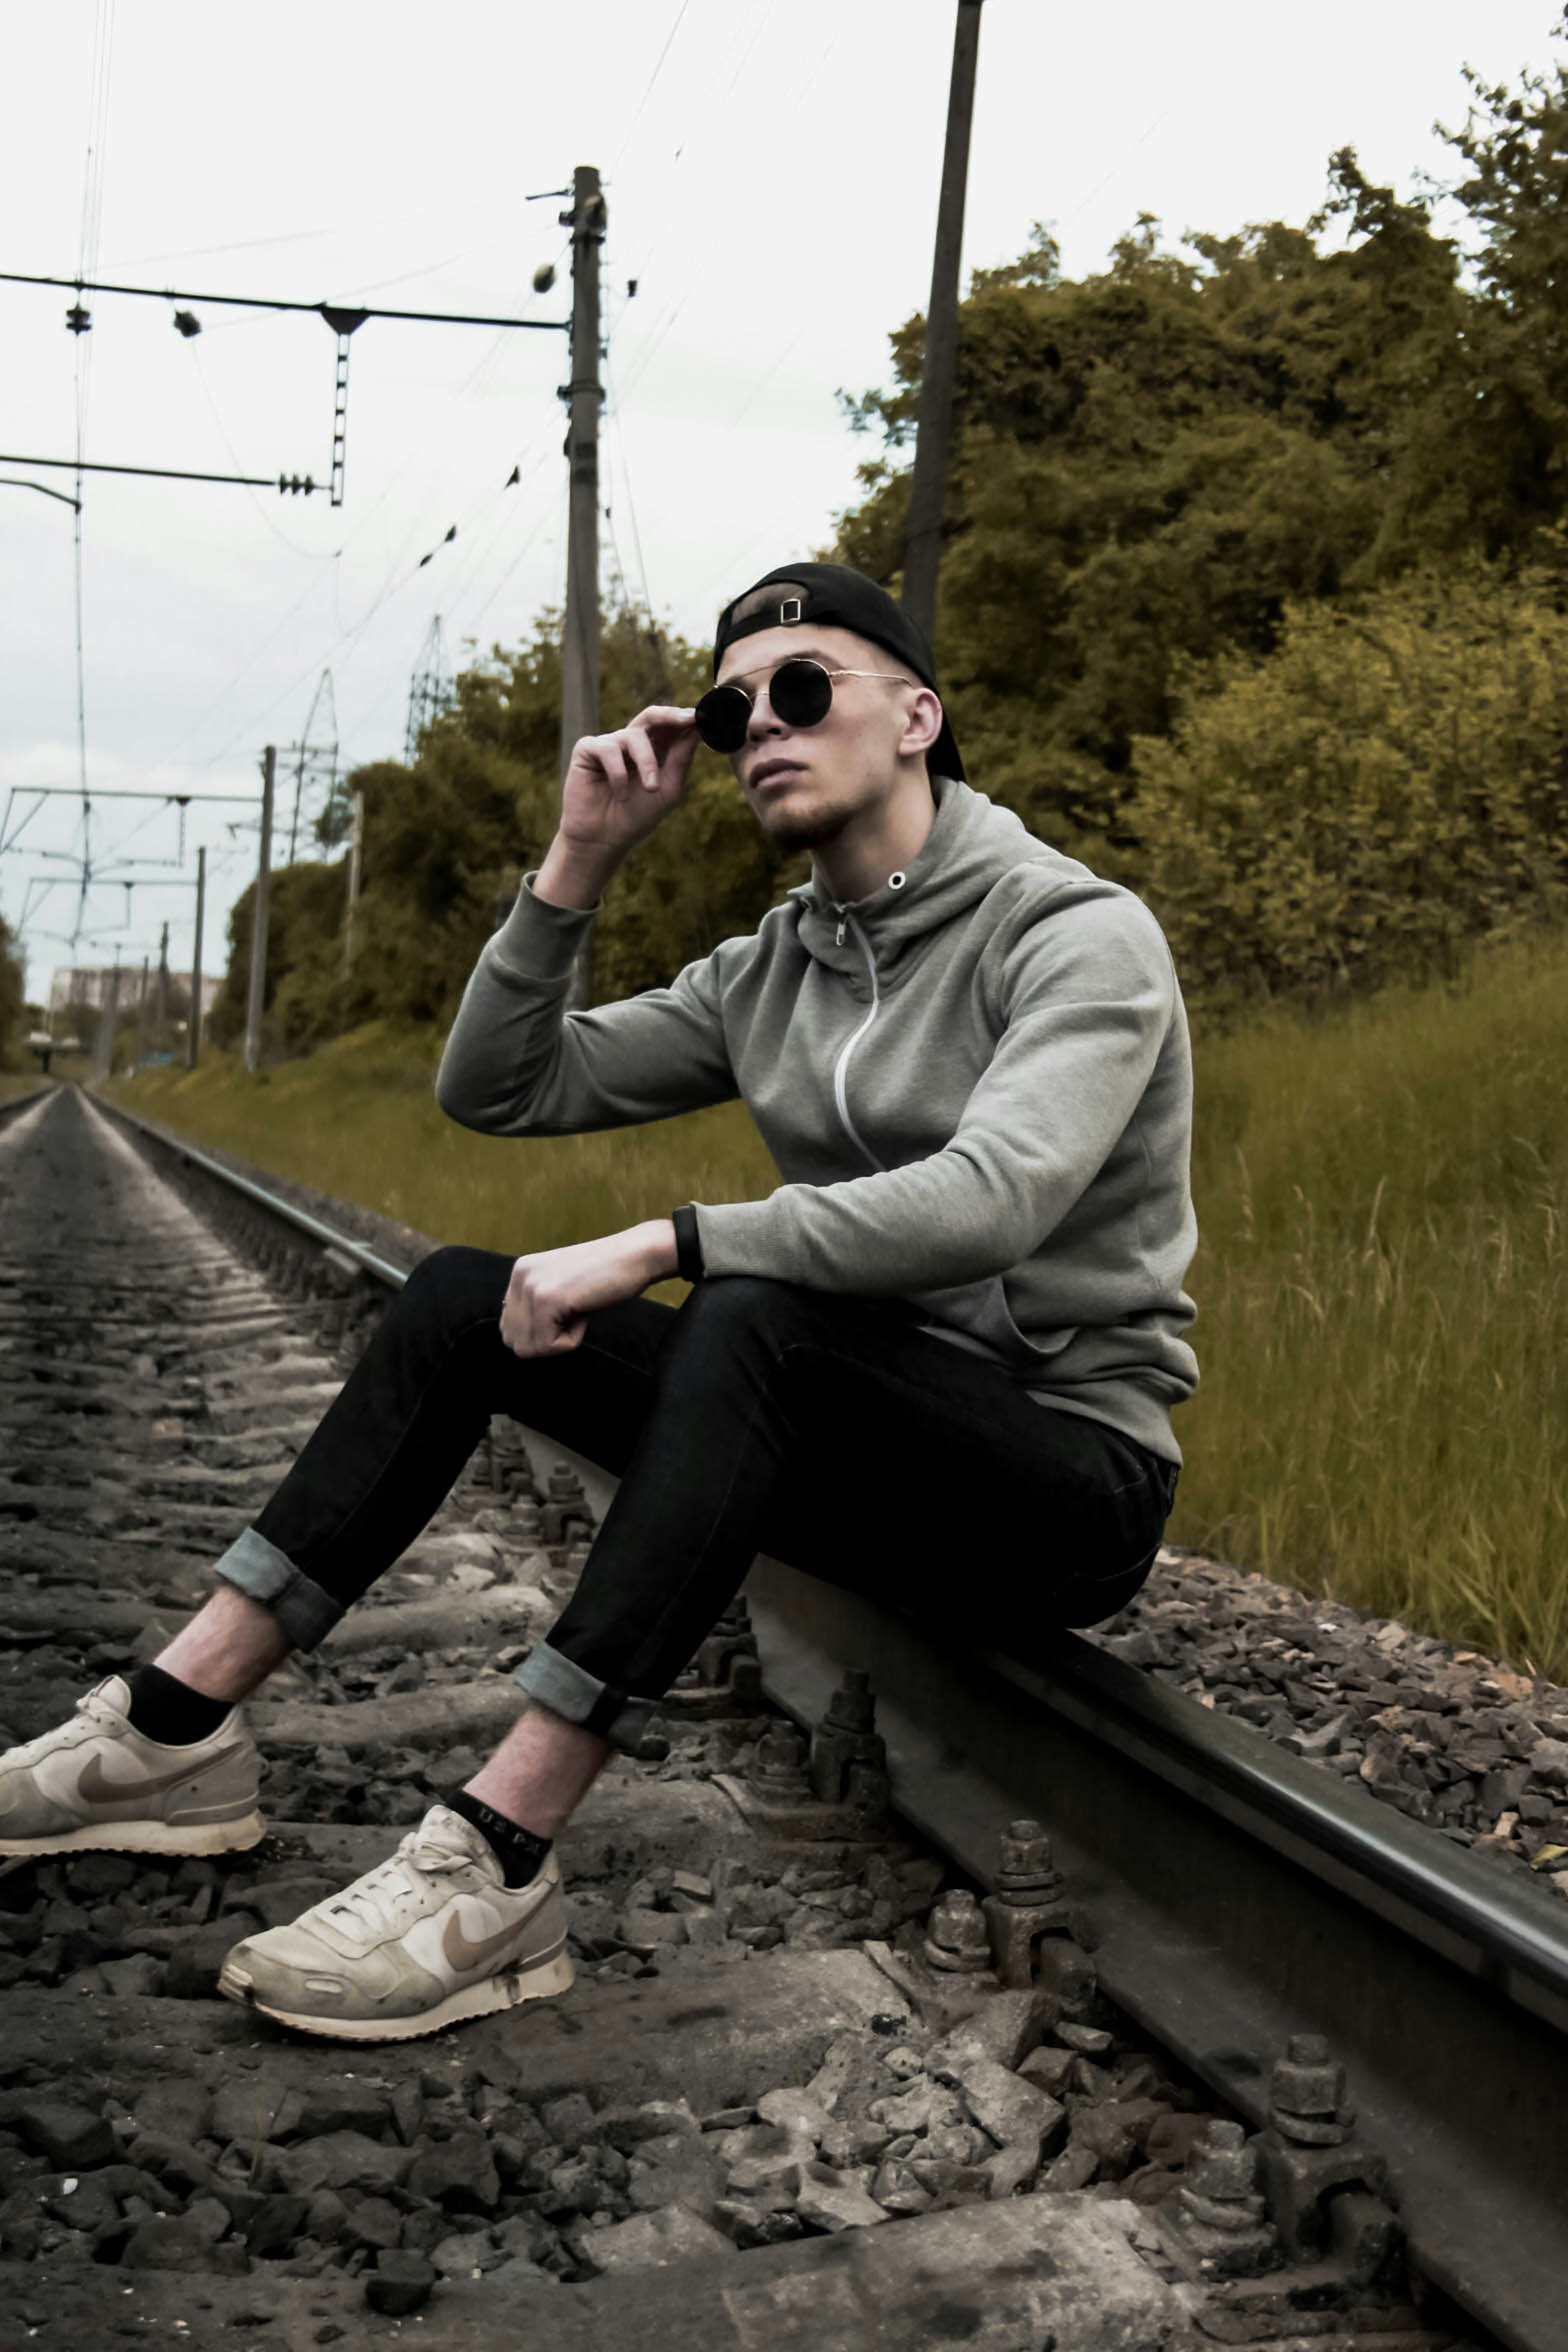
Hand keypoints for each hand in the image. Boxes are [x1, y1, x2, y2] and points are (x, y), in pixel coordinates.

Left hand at [499, 1226, 667, 1357]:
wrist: (636, 1255)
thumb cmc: (608, 1275)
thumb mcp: (562, 1286)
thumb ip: (538, 1306)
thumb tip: (518, 1341)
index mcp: (521, 1273)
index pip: (509, 1327)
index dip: (540, 1332)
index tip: (567, 1311)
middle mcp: (520, 1277)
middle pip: (514, 1341)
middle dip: (545, 1339)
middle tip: (573, 1314)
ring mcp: (532, 1288)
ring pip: (529, 1347)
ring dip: (559, 1340)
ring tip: (580, 1311)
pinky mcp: (547, 1300)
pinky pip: (550, 1345)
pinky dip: (572, 1339)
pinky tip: (586, 1313)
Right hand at [559, 703, 699, 862]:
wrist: (604, 840)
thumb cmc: (636, 817)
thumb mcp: (667, 789)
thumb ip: (680, 759)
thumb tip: (698, 729)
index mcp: (653, 751)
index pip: (670, 727)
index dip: (687, 719)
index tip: (707, 716)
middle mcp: (631, 743)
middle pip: (652, 715)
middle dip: (672, 715)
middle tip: (689, 719)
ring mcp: (609, 744)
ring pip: (634, 736)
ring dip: (647, 763)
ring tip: (651, 788)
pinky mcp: (587, 749)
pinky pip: (608, 749)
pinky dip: (618, 773)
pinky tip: (620, 795)